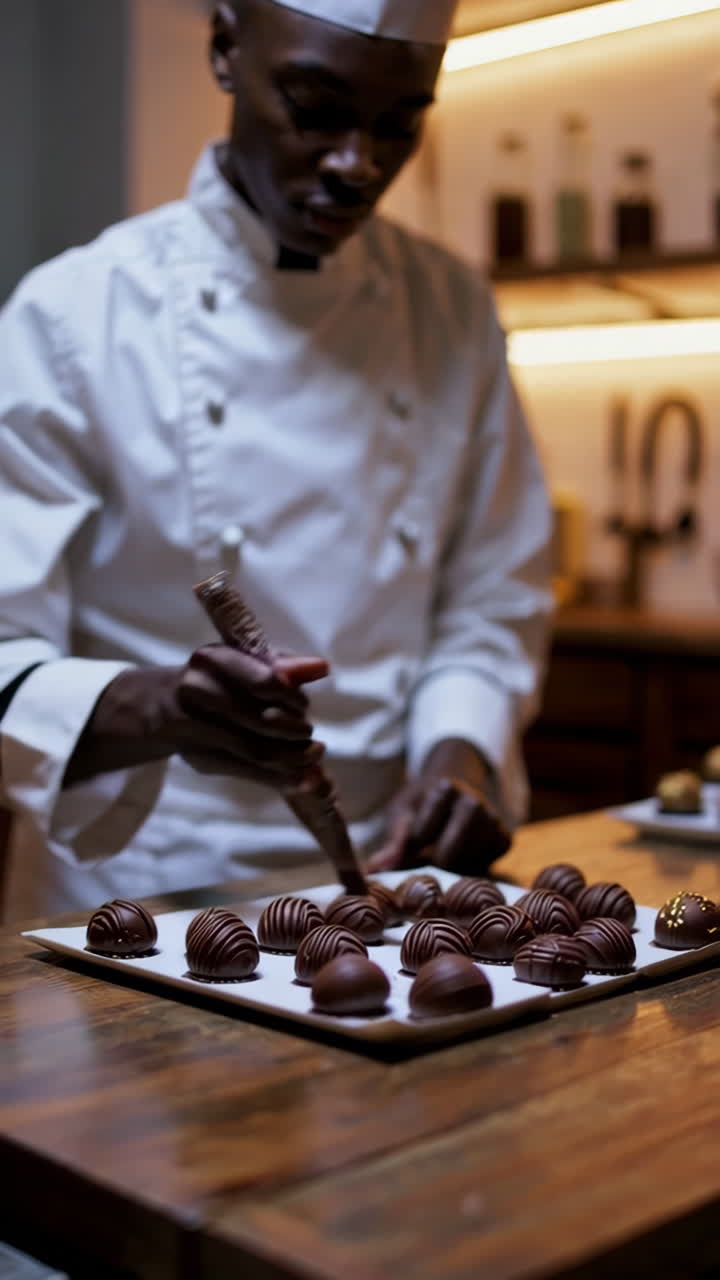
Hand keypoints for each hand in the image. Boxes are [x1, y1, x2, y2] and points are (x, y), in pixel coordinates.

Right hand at [64, 644, 328, 787]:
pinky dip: (281, 777)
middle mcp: (198, 692)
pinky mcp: (201, 760)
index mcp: (213, 660)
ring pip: (258, 750)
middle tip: (308, 732)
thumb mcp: (243, 661)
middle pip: (263, 720)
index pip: (264, 682)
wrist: (161, 707)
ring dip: (294, 757)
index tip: (303, 704)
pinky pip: (249, 772)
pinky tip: (303, 779)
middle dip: (296, 730)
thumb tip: (320, 668)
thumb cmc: (215, 678)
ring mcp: (195, 729)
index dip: (292, 697)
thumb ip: (282, 664)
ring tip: (314, 755)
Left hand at [367, 739, 510, 875]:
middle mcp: (474, 802)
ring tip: (443, 852)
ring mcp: (494, 821)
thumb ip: (392, 844)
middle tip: (427, 857)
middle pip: (446, 855)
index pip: (420, 835)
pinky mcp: (505, 839)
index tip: (413, 839)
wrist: (457, 790)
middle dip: (432, 863)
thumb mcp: (402, 814)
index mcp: (445, 788)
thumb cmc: (422, 804)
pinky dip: (470, 869)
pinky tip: (463, 855)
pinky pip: (484, 869)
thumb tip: (371, 873)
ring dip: (451, 868)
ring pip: (465, 866)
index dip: (412, 844)